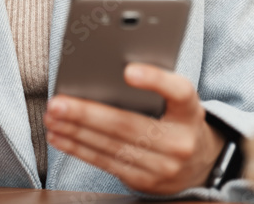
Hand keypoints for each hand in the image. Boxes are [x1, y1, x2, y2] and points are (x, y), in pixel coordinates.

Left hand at [43, 63, 225, 194]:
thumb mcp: (177, 101)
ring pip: (111, 146)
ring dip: (75, 131)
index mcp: (190, 111)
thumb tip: (106, 70)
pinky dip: (79, 148)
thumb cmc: (178, 120)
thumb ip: (154, 86)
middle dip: (87, 114)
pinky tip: (60, 136)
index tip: (128, 70)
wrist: (201, 163)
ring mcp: (163, 166)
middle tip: (58, 102)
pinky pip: (106, 162)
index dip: (155, 80)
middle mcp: (179, 141)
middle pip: (128, 125)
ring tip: (52, 117)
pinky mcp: (145, 181)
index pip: (178, 91)